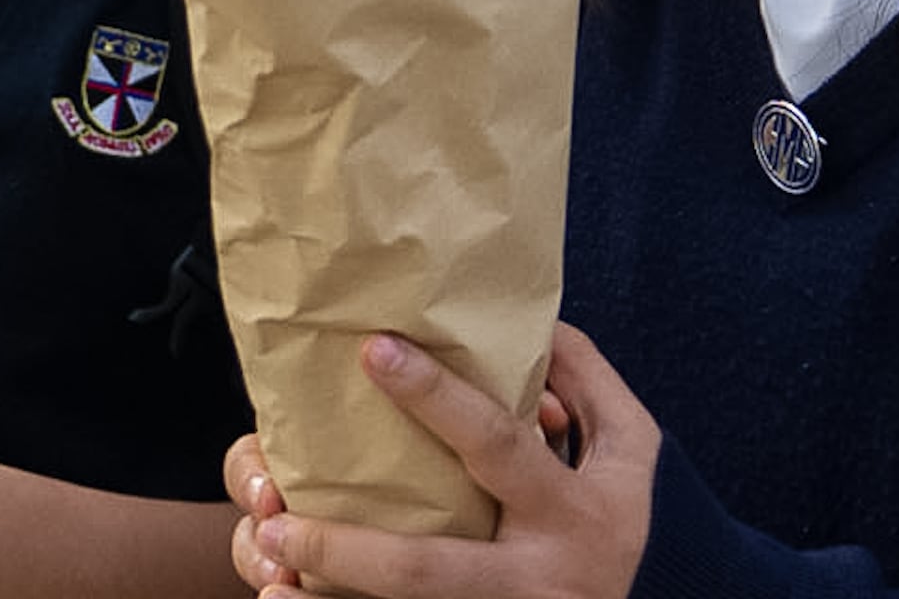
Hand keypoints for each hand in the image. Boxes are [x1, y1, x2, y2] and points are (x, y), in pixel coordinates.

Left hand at [238, 327, 657, 598]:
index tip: (373, 351)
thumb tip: (523, 325)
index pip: (498, 446)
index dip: (439, 399)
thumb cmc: (620, 517)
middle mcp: (537, 580)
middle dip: (348, 547)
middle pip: (428, 570)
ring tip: (268, 573)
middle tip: (275, 516)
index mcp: (575, 512)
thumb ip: (583, 381)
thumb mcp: (629, 450)